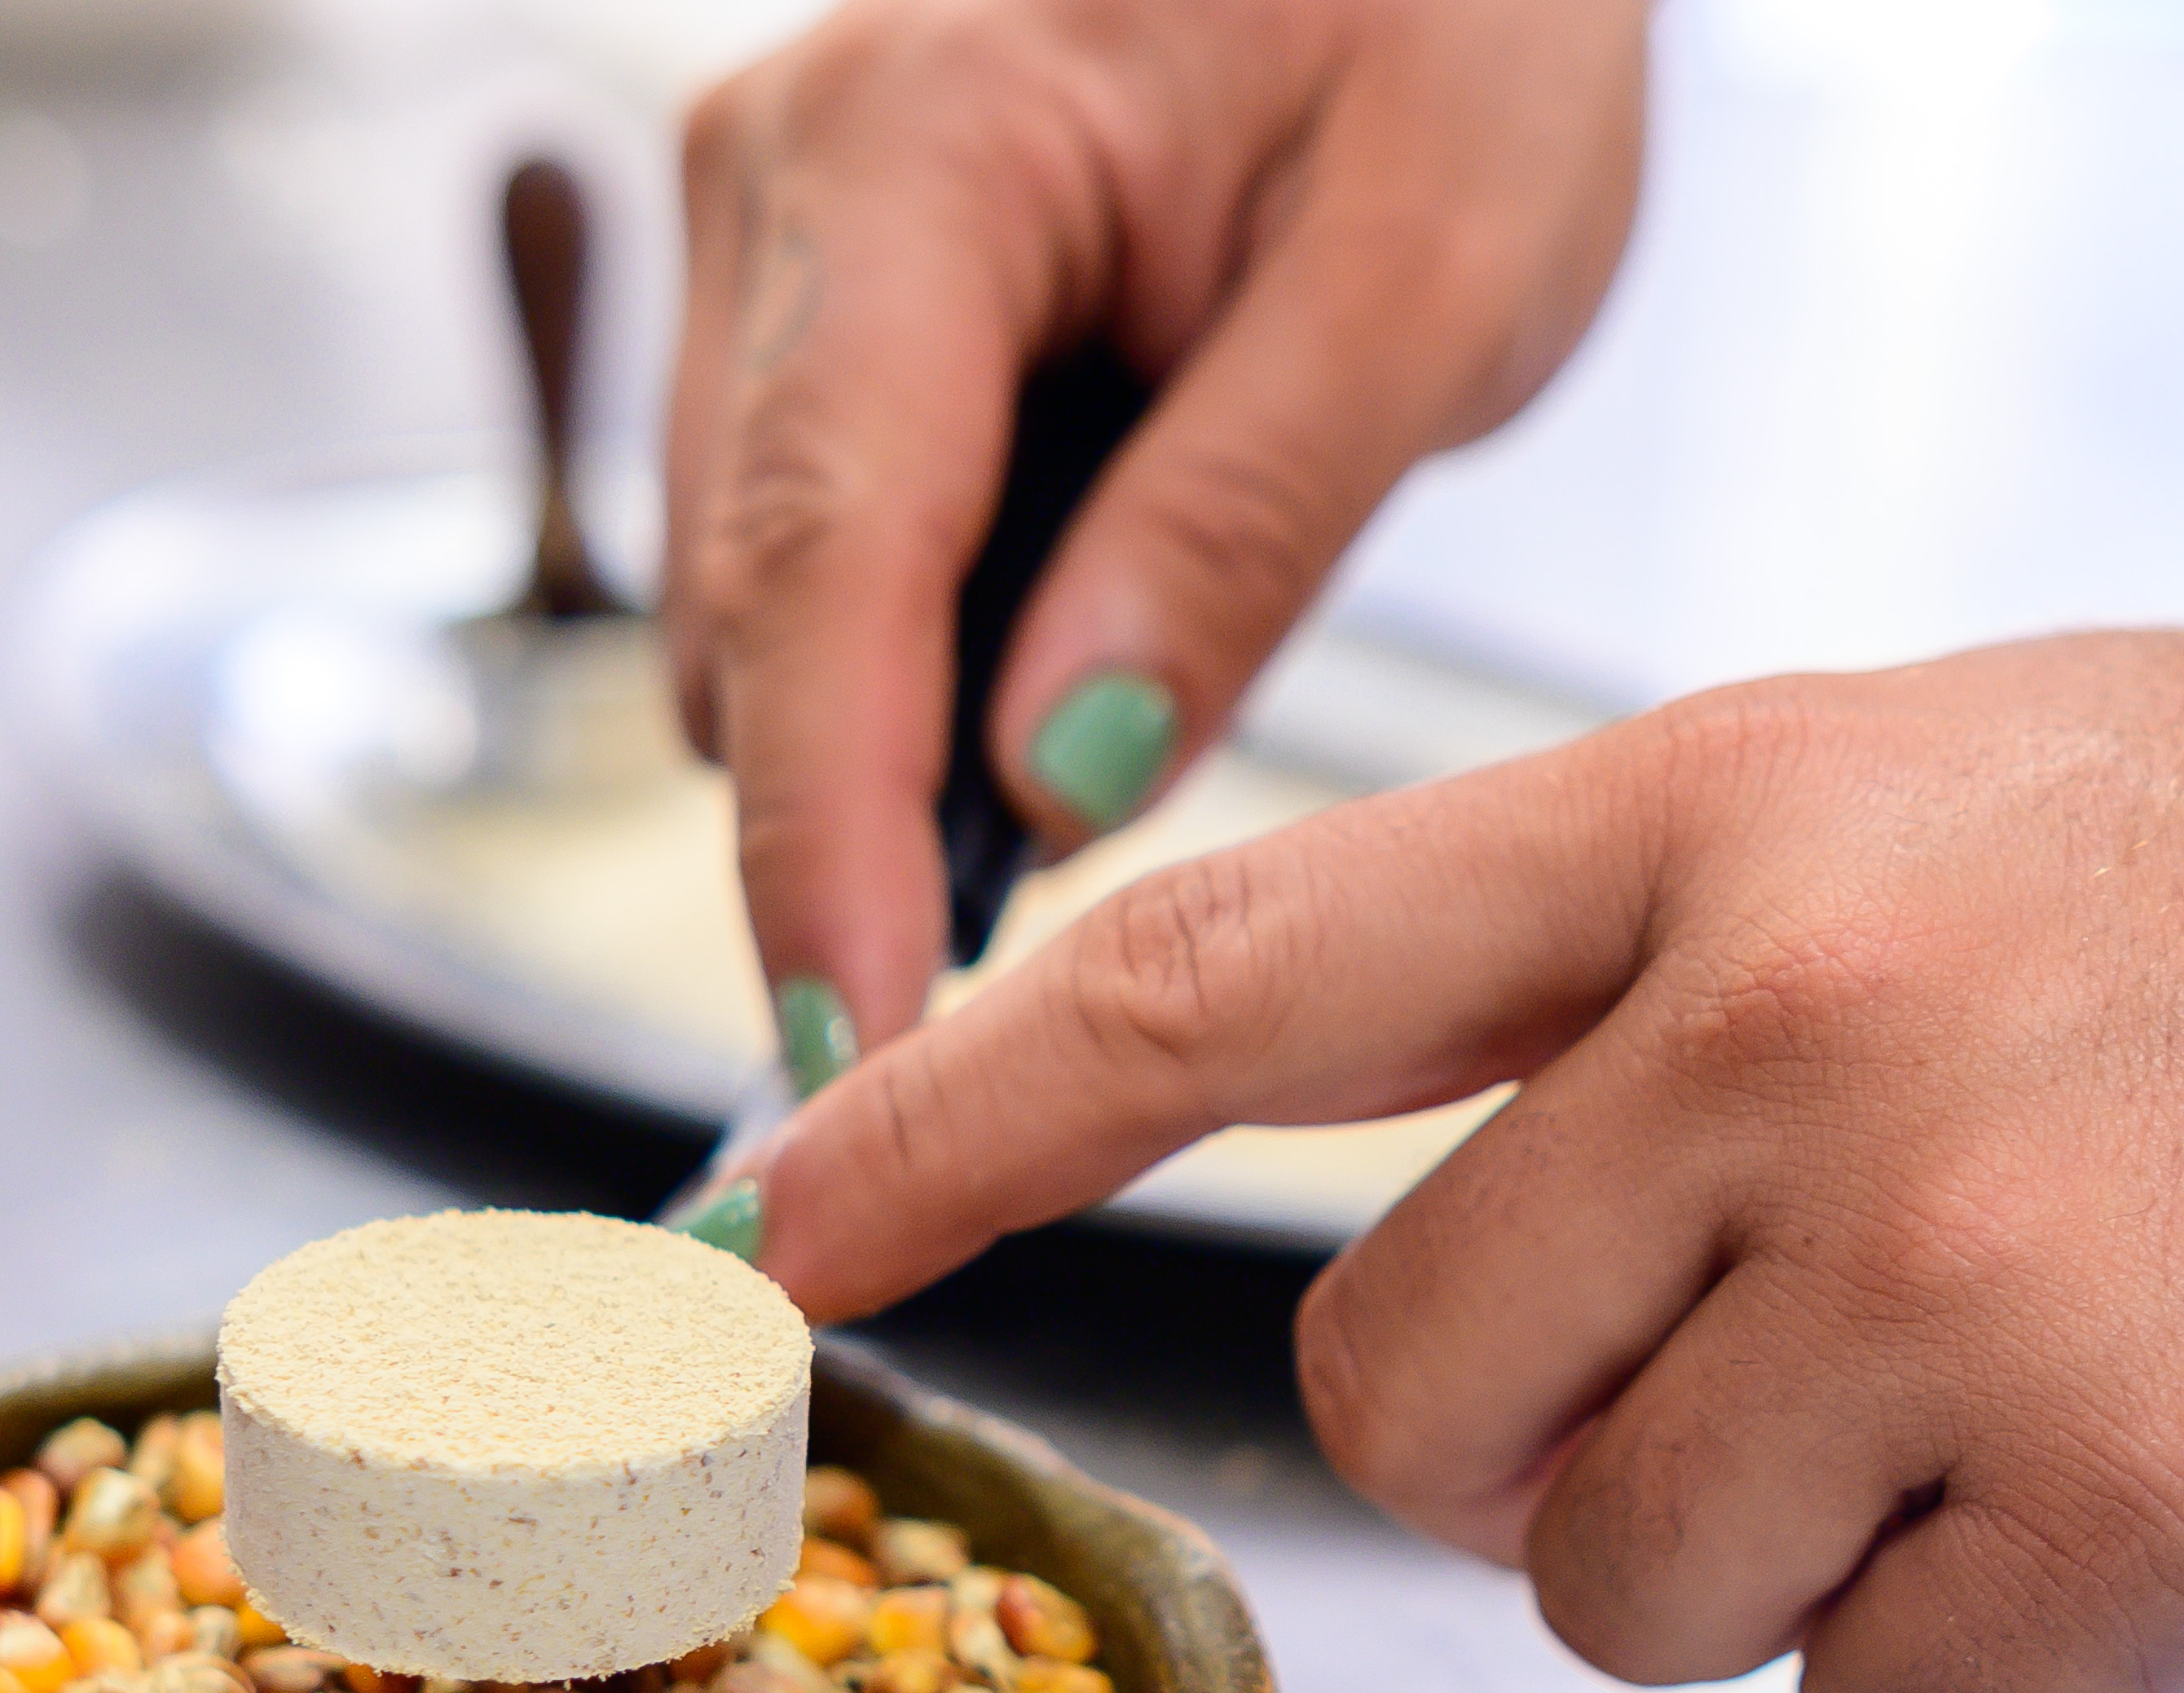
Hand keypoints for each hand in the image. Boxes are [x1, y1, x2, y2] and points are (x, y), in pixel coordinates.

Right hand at [668, 0, 1649, 1085]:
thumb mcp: (1434, 264)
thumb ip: (1239, 527)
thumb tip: (1055, 782)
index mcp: (926, 140)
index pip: (821, 557)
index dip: (823, 840)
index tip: (848, 1061)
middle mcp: (788, 178)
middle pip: (749, 612)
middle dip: (854, 826)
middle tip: (1016, 1016)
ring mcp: (774, 231)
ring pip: (758, 604)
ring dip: (893, 735)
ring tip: (1108, 742)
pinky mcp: (808, 288)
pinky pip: (810, 545)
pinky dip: (916, 652)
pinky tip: (1067, 649)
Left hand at [744, 521, 2183, 1692]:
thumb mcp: (1947, 799)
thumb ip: (1643, 977)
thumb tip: (1393, 1223)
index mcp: (1721, 814)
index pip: (1225, 974)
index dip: (958, 1118)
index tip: (779, 1229)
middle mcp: (1799, 1023)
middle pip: (1407, 1404)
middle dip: (1547, 1448)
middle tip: (1788, 1362)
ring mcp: (1965, 1266)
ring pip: (1629, 1594)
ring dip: (1794, 1560)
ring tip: (2032, 1390)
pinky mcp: (2138, 1506)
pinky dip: (1985, 1659)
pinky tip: (2163, 1489)